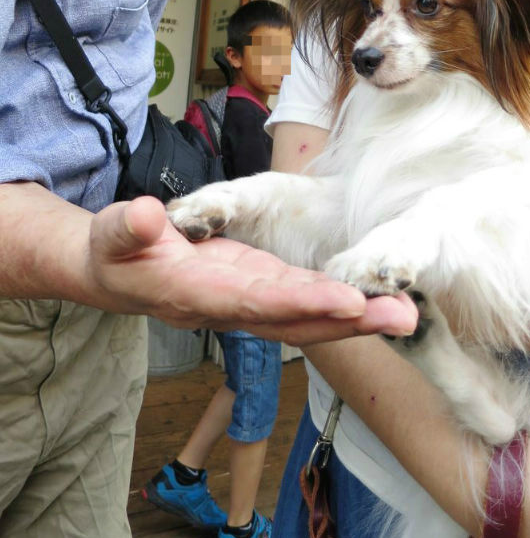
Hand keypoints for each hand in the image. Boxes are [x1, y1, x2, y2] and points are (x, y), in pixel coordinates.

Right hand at [87, 195, 418, 344]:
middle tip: (403, 318)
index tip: (346, 301)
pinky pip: (307, 305)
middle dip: (350, 322)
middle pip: (298, 320)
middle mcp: (232, 307)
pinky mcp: (261, 290)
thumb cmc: (117, 250)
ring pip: (309, 318)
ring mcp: (251, 302)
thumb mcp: (113, 233)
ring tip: (407, 314)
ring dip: (358, 319)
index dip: (301, 303)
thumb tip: (147, 215)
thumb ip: (128, 226)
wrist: (118, 274)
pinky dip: (343, 307)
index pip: (256, 301)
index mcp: (197, 294)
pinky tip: (379, 303)